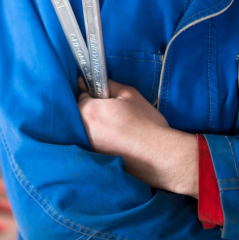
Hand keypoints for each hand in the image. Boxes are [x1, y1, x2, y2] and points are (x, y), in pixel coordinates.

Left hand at [78, 78, 198, 197]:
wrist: (158, 154)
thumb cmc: (145, 122)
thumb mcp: (129, 94)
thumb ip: (108, 85)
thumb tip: (90, 81)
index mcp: (88, 110)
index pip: (81, 96)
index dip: (94, 95)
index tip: (105, 98)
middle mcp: (82, 129)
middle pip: (80, 113)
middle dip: (92, 110)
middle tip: (112, 113)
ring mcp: (87, 145)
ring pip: (85, 128)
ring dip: (95, 125)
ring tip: (115, 127)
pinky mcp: (94, 158)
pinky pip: (91, 142)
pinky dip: (99, 139)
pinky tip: (115, 140)